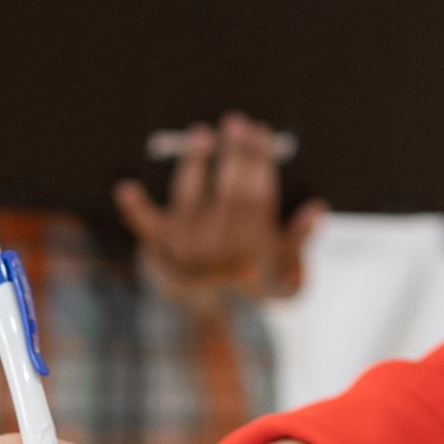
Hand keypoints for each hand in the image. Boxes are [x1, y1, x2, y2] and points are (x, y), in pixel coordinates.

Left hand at [114, 114, 325, 301]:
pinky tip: (126, 188)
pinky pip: (146, 227)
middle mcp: (221, 250)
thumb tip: (317, 208)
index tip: (262, 133)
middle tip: (236, 123)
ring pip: (190, 199)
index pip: (259, 197)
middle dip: (234, 154)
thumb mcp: (286, 271)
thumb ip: (299, 239)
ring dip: (194, 164)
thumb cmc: (252, 283)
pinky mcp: (159, 250)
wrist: (208, 320)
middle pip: (229, 194)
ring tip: (200, 134)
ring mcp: (188, 250)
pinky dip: (135, 208)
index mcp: (254, 251)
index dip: (261, 162)